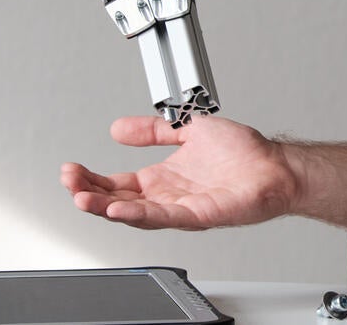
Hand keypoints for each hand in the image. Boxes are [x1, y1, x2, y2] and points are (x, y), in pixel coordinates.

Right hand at [60, 115, 298, 229]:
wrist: (277, 166)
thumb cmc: (244, 153)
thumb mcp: (188, 129)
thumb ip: (153, 130)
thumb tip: (118, 128)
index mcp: (163, 178)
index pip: (117, 183)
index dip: (92, 178)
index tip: (71, 169)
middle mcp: (168, 196)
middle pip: (118, 200)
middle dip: (89, 193)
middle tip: (70, 183)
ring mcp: (182, 207)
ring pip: (135, 213)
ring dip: (106, 207)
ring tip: (83, 198)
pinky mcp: (199, 215)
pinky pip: (165, 217)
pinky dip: (141, 214)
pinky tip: (121, 209)